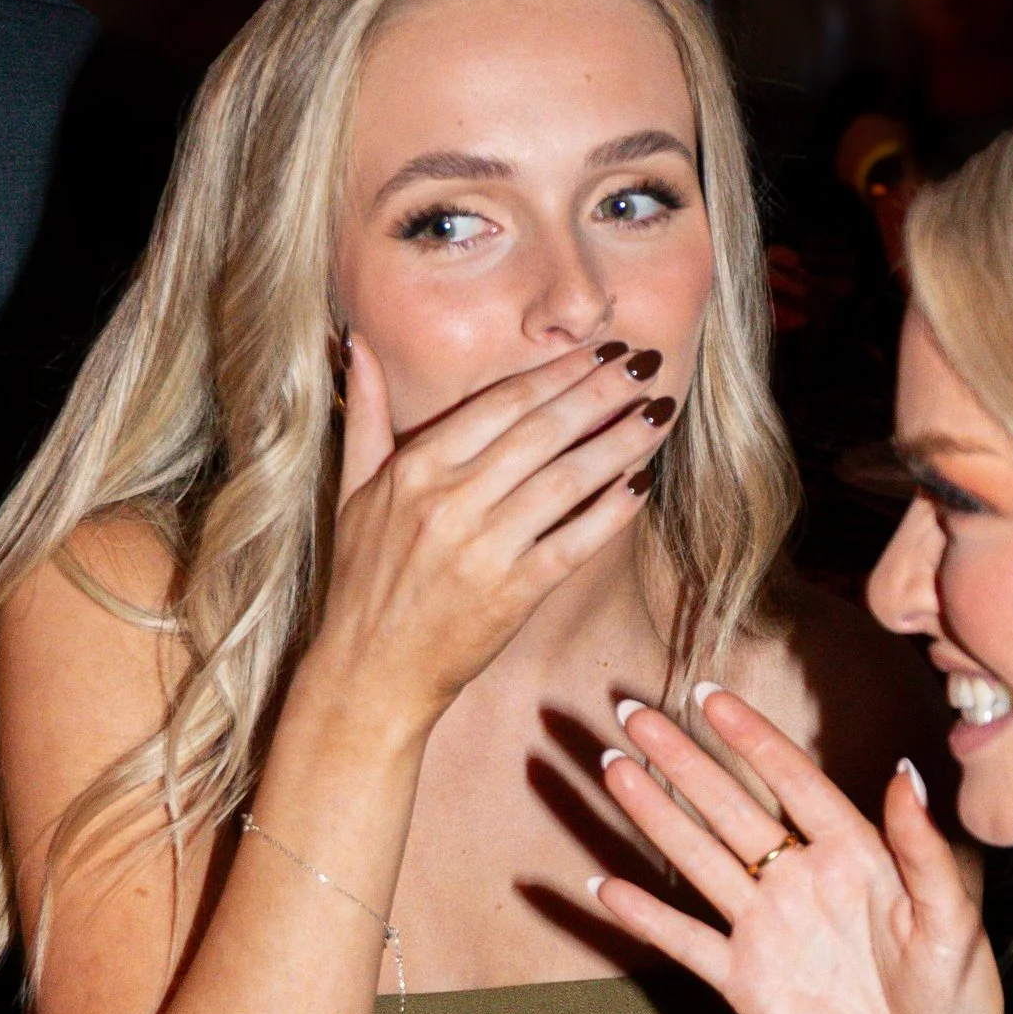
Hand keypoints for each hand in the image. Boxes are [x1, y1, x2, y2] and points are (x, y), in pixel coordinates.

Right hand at [311, 332, 669, 736]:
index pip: (502, 403)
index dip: (558, 372)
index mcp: (416, 468)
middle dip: (601, 392)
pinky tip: (642, 484)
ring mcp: (484, 548)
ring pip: (567, 480)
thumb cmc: (364, 579)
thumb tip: (356, 342)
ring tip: (659, 413)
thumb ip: (364, 413)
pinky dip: (610, 512)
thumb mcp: (352, 490)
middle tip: (646, 363)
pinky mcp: (512, 594)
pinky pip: (573, 542)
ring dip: (620, 442)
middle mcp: (450, 501)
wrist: (371, 671)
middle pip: (543, 431)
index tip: (600, 351)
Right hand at [595, 690, 1007, 1013]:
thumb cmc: (959, 1003)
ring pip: (698, 859)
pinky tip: (602, 886)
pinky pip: (685, 941)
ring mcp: (767, 929)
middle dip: (681, 759)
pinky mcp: (744, 982)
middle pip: (729, 807)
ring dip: (654, 815)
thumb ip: (924, 851)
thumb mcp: (953, 922)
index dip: (751, 738)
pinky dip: (646, 916)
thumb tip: (905, 773)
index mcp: (855, 855)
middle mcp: (802, 880)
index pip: (792, 781)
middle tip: (632, 713)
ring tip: (612, 769)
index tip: (708, 696)